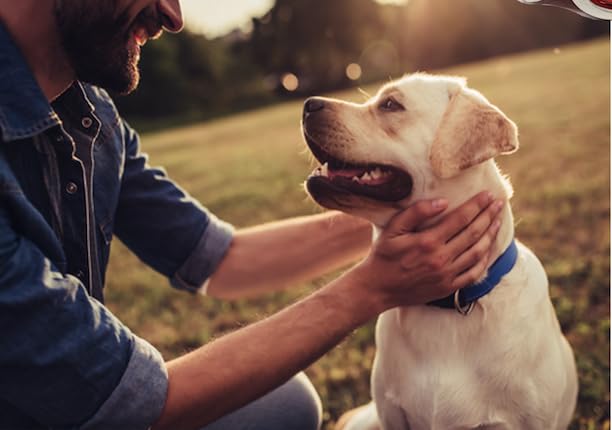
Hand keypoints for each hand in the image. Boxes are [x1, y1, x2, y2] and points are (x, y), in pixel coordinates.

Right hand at [351, 191, 502, 311]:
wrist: (377, 288)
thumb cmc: (383, 255)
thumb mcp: (393, 229)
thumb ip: (416, 213)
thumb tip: (443, 202)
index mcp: (427, 241)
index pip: (460, 219)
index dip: (477, 205)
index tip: (488, 194)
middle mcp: (441, 258)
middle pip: (473, 233)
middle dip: (489, 216)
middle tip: (499, 203)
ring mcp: (446, 275)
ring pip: (477, 252)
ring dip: (490, 235)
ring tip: (498, 221)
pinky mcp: (448, 288)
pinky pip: (474, 273)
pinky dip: (485, 260)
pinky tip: (489, 248)